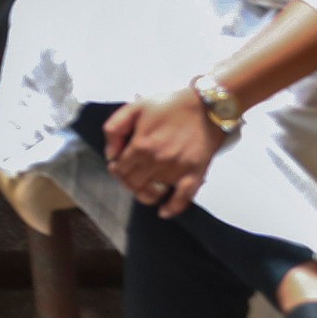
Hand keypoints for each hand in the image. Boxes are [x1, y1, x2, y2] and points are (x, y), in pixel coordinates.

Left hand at [103, 89, 224, 216]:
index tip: (118, 164)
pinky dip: (171, 208)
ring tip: (143, 185)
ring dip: (143, 193)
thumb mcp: (134, 108)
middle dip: (126, 181)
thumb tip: (110, 155)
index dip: (115, 169)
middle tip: (130, 173)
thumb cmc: (168, 105)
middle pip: (133, 184)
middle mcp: (157, 162)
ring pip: (152, 194)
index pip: (119, 170)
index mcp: (140, 145)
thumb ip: (115, 129)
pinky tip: (163, 211)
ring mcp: (177, 171)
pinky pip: (183, 199)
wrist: (206, 106)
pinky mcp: (195, 175)